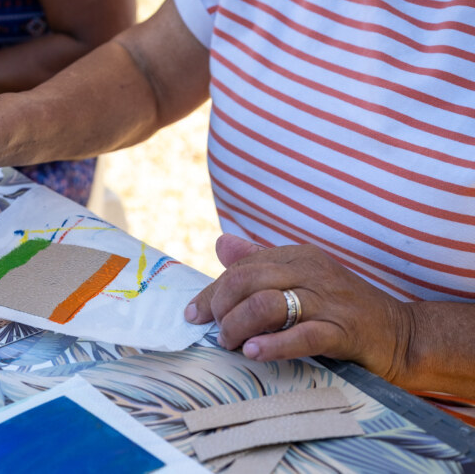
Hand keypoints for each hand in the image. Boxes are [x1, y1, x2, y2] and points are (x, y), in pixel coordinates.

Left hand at [186, 234, 412, 381]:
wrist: (402, 333)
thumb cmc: (341, 307)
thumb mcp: (300, 277)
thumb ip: (260, 261)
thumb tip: (221, 243)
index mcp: (297, 257)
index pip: (241, 267)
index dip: (213, 291)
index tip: (194, 314)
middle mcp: (311, 272)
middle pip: (247, 280)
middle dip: (220, 307)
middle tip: (214, 332)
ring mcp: (329, 301)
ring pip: (267, 305)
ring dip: (239, 326)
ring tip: (231, 344)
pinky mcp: (344, 332)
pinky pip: (302, 335)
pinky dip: (273, 344)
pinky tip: (254, 352)